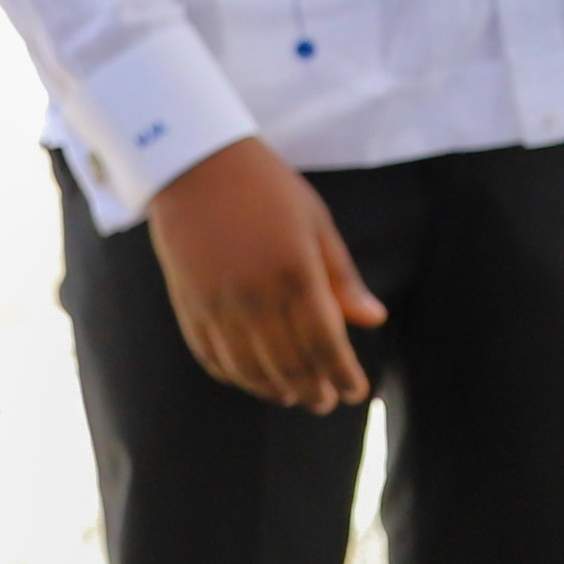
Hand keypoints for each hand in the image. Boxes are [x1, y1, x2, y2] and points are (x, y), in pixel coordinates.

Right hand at [143, 140, 384, 411]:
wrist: (193, 162)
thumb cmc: (266, 187)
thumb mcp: (315, 222)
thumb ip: (343, 277)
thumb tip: (374, 319)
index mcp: (295, 273)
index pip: (326, 345)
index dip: (344, 376)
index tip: (356, 391)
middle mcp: (256, 297)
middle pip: (292, 366)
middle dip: (315, 391)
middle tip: (327, 402)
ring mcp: (219, 306)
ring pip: (252, 371)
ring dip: (278, 391)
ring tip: (295, 396)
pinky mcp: (190, 307)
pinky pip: (215, 359)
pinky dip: (238, 377)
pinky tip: (254, 379)